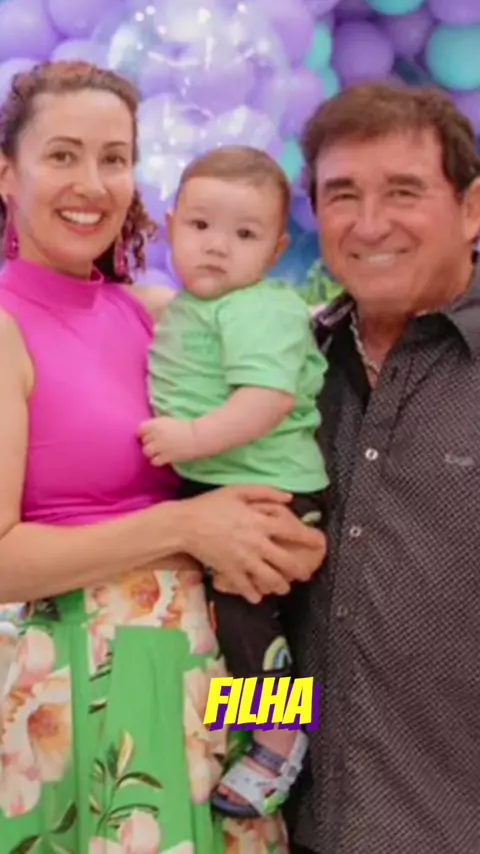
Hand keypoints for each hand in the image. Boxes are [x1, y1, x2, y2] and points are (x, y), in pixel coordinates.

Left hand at [138, 417, 197, 465]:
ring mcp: (159, 446)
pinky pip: (154, 461)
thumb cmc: (187, 427)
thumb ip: (157, 425)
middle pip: (144, 441)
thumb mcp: (168, 421)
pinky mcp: (165, 457)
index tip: (148, 436)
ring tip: (158, 453)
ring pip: (146, 452)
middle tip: (157, 444)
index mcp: (156, 423)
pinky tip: (163, 458)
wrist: (199, 437)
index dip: (143, 434)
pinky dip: (157, 461)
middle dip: (149, 443)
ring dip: (151, 453)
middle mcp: (155, 434)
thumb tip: (148, 431)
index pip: (140, 429)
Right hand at [181, 486, 326, 603]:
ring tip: (284, 586)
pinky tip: (258, 596)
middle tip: (306, 573)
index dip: (308, 538)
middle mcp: (256, 543)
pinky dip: (255, 594)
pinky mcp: (230, 572)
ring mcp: (244, 560)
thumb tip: (290, 498)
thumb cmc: (211, 505)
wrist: (184, 525)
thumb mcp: (238, 490)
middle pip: (286, 561)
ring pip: (271, 579)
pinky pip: (247, 588)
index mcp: (260, 521)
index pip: (291, 531)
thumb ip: (265, 492)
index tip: (319, 543)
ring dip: (281, 585)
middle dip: (300, 570)